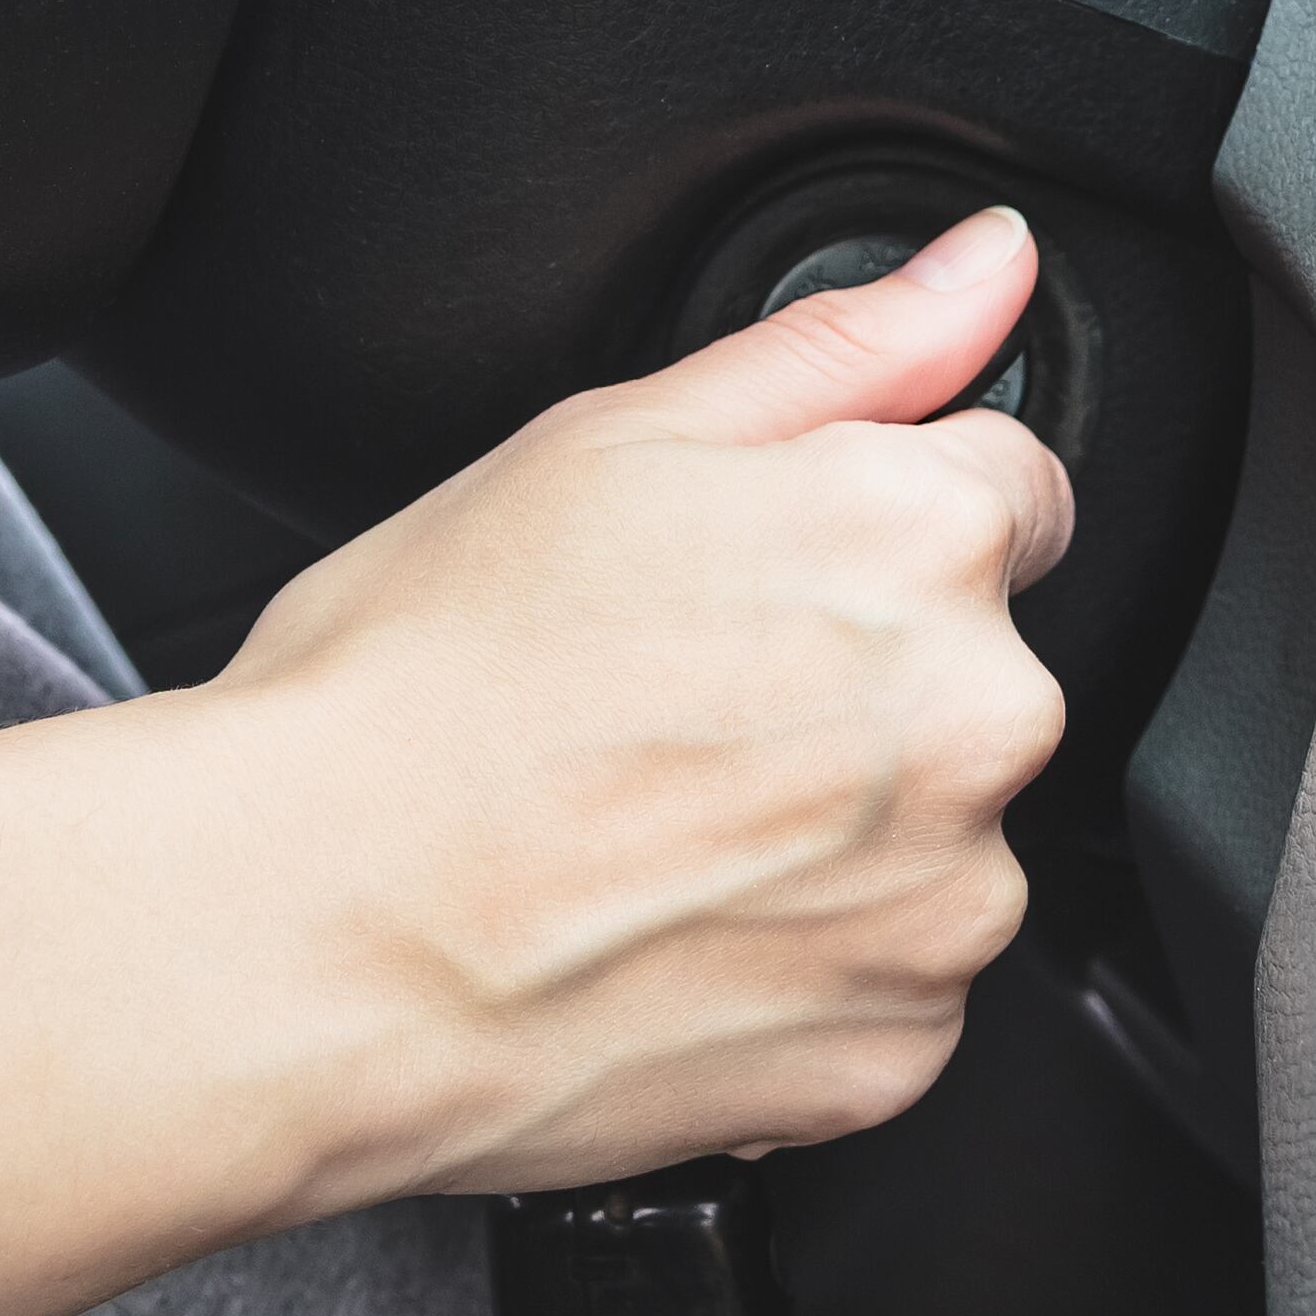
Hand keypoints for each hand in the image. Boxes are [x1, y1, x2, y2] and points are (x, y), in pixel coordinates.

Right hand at [0, 205, 1077, 1315]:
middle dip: (859, 678)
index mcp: (918, 538)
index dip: (871, 523)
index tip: (764, 578)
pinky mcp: (897, 1052)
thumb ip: (843, 347)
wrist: (307, 934)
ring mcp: (945, 903)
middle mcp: (975, 721)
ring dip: (838, 831)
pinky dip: (807, 964)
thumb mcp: (610, 443)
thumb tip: (987, 262)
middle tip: (669, 705)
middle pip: (975, 670)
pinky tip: (668, 928)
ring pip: (937, 833)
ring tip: (649, 828)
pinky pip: (893, 984)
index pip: (1008, 492)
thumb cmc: (421, 690)